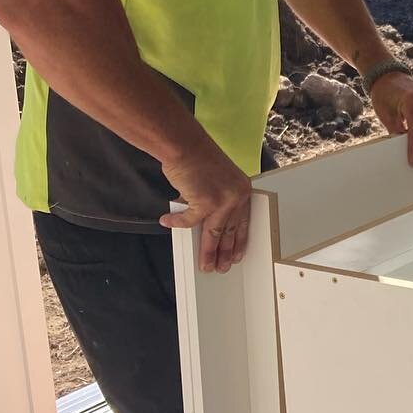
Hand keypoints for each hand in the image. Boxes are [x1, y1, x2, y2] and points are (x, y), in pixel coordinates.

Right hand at [160, 143, 253, 272]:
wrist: (184, 145)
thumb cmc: (197, 158)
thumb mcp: (216, 180)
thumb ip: (215, 199)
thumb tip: (205, 220)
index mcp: (243, 190)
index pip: (244, 221)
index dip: (240, 240)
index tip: (237, 254)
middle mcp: (237, 196)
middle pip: (230, 231)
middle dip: (225, 252)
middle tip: (221, 266)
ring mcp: (222, 201)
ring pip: (214, 234)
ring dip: (208, 251)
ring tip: (205, 264)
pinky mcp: (205, 203)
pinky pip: (189, 222)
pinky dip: (177, 223)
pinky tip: (168, 223)